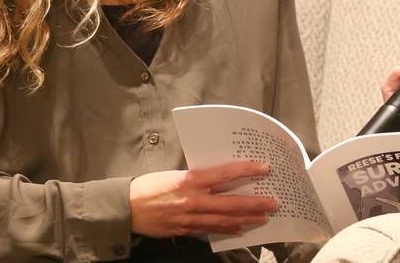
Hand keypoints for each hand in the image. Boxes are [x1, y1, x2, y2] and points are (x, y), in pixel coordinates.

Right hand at [130, 161, 277, 236]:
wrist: (126, 208)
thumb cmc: (149, 185)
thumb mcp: (175, 173)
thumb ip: (197, 176)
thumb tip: (219, 175)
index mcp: (190, 180)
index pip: (225, 174)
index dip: (247, 170)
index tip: (264, 168)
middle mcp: (193, 199)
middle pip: (230, 202)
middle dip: (254, 204)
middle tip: (273, 203)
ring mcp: (189, 217)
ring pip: (223, 220)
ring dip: (245, 219)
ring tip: (262, 217)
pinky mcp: (184, 230)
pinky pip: (209, 230)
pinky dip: (226, 229)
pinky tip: (238, 229)